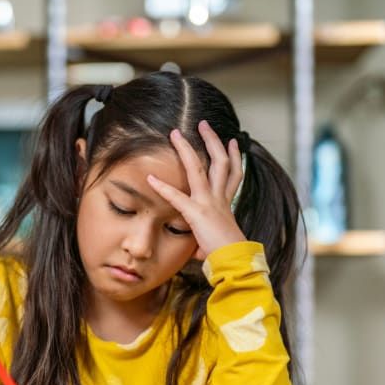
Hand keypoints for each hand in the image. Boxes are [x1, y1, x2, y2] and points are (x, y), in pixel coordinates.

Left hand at [147, 120, 245, 258]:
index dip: (235, 157)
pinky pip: (177, 197)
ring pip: (199, 169)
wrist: (234, 261)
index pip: (234, 175)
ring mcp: (209, 203)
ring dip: (186, 149)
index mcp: (227, 204)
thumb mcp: (220, 242)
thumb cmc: (228, 255)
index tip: (232, 142)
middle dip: (212, 141)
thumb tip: (200, 252)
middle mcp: (220, 199)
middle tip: (204, 124)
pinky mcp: (197, 213)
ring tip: (176, 134)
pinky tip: (150, 179)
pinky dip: (163, 188)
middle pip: (220, 162)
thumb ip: (207, 242)